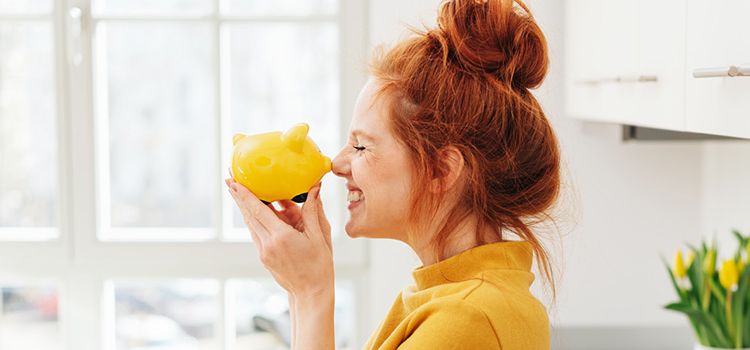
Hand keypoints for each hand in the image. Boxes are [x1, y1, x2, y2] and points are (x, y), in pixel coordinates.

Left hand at [225, 170, 332, 297]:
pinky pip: (256, 233)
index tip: (234, 181)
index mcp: (281, 237)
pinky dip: (254, 219)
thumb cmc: (319, 266)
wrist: (311, 293)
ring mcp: (263, 251)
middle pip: (249, 215)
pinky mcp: (263, 256)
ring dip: (244, 207)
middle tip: (230, 178)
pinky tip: (254, 210)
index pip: (258, 210)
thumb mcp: (320, 237)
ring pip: (251, 224)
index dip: (245, 194)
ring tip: (238, 190)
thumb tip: (314, 189)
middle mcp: (268, 244)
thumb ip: (313, 211)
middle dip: (239, 196)